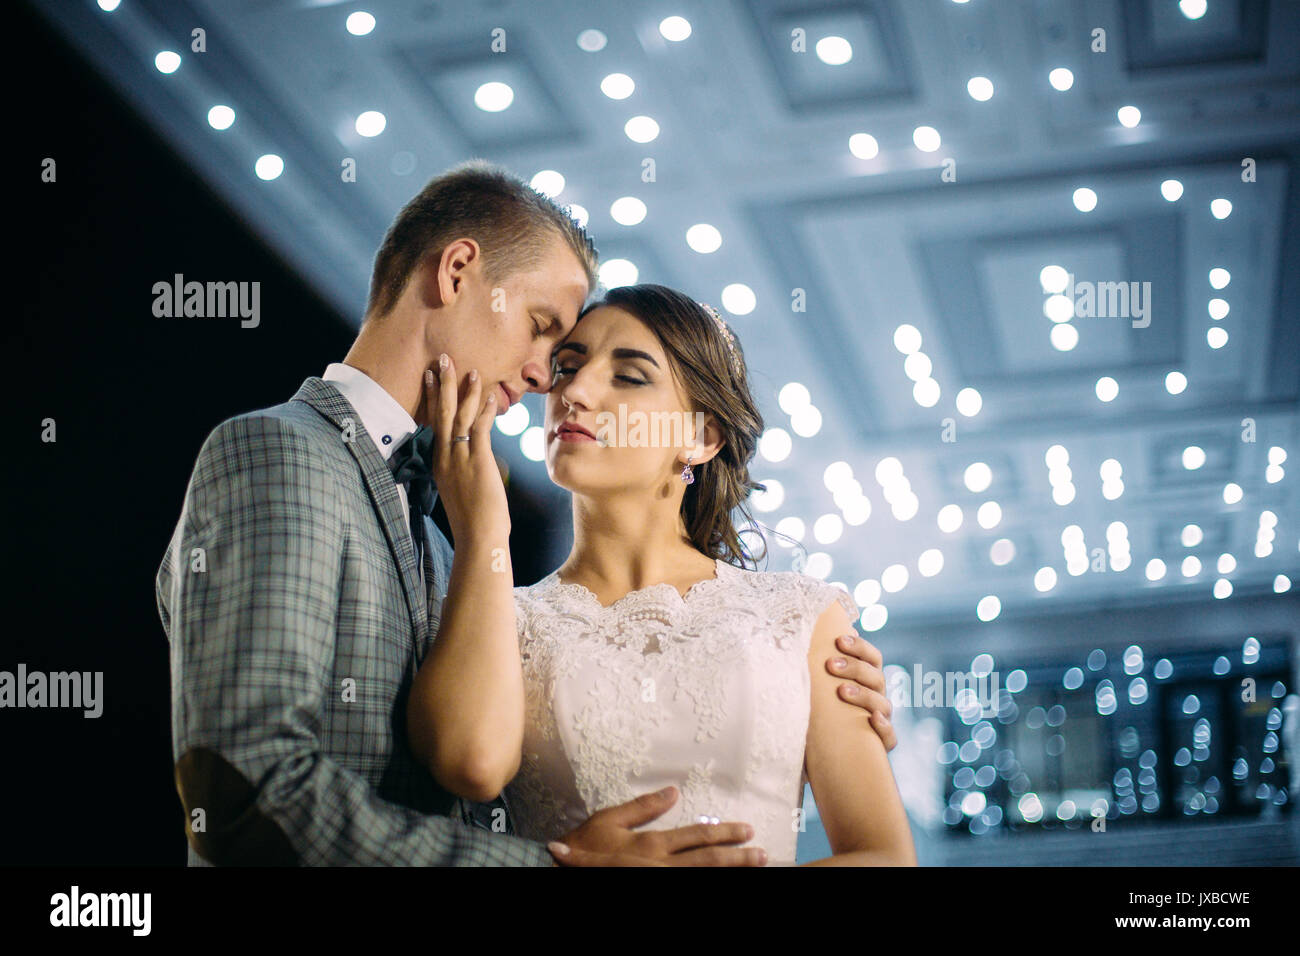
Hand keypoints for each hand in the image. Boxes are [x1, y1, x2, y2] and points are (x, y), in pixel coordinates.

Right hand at [423, 354, 507, 543]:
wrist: (477, 538)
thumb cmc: (473, 522)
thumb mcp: (461, 492)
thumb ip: (462, 474)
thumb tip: (471, 467)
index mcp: (439, 463)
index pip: (434, 422)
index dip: (433, 398)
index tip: (431, 377)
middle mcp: (445, 456)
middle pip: (442, 413)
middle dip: (442, 384)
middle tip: (442, 359)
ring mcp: (460, 458)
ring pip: (460, 416)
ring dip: (466, 391)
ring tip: (470, 370)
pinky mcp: (477, 460)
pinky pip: (480, 429)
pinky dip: (485, 411)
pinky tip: (491, 396)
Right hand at [547, 786, 767, 866]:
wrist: (559, 871)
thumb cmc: (582, 847)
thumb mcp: (608, 820)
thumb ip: (642, 807)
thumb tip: (672, 791)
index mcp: (651, 845)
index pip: (696, 837)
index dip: (724, 834)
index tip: (747, 831)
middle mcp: (659, 868)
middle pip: (706, 862)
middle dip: (737, 858)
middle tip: (762, 854)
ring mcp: (658, 882)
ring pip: (700, 878)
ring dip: (728, 873)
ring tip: (753, 867)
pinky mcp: (650, 891)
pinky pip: (686, 888)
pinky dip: (707, 884)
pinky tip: (725, 882)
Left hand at [827, 634, 895, 750]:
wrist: (826, 752)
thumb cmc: (820, 712)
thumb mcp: (819, 690)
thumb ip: (816, 671)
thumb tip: (794, 646)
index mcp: (867, 679)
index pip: (872, 657)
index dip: (859, 646)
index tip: (839, 640)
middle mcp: (877, 696)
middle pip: (876, 677)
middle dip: (855, 668)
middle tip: (831, 664)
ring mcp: (881, 719)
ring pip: (882, 704)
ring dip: (864, 695)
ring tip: (842, 691)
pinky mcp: (882, 745)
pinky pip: (890, 737)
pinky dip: (884, 727)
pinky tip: (874, 719)